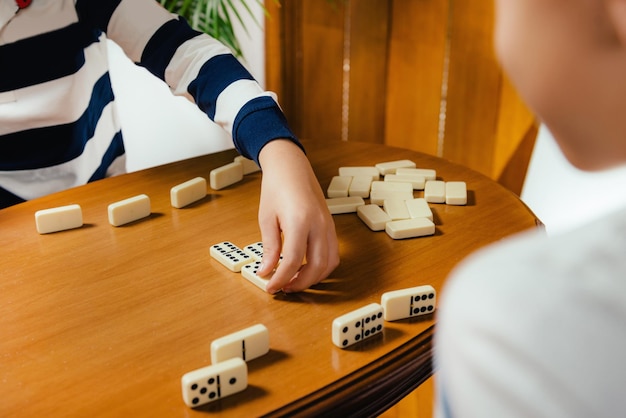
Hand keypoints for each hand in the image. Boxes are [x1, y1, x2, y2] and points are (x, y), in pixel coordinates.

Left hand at [256, 139, 338, 292]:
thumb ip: (269, 247)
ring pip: (329, 263)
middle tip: (283, 289)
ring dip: (313, 278)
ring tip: (294, 281)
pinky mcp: (331, 226)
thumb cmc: (276, 187)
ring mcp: (328, 225)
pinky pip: (333, 254)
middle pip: (317, 266)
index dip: (281, 279)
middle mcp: (319, 224)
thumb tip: (266, 271)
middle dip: (300, 284)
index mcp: (300, 220)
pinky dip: (322, 267)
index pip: (293, 261)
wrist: (291, 166)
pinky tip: (306, 268)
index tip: (270, 288)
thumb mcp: (266, 218)